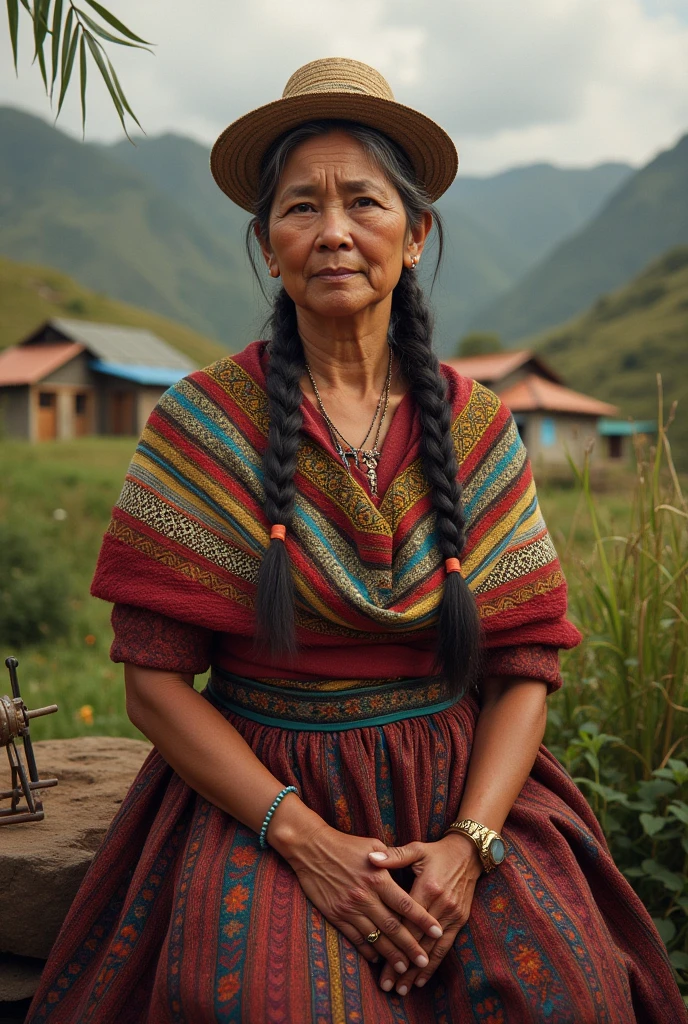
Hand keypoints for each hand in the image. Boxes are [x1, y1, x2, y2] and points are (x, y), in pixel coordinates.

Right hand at [273, 815, 443, 975]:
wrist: (311, 848)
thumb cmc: (346, 844)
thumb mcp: (373, 845)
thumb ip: (393, 860)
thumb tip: (410, 870)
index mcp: (378, 877)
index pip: (406, 904)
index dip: (423, 920)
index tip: (438, 932)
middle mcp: (366, 896)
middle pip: (393, 927)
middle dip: (410, 947)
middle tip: (424, 961)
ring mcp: (350, 908)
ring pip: (375, 937)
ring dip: (391, 955)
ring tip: (404, 968)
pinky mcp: (336, 915)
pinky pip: (355, 938)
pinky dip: (367, 950)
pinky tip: (377, 959)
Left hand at [368, 832, 482, 994]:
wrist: (469, 853)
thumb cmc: (437, 851)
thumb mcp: (416, 849)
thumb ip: (393, 856)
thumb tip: (371, 859)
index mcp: (427, 888)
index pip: (406, 921)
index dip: (393, 942)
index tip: (377, 960)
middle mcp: (441, 904)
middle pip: (417, 940)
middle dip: (402, 964)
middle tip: (387, 985)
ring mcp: (452, 914)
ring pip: (432, 948)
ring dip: (417, 971)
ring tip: (402, 989)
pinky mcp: (460, 920)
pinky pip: (446, 946)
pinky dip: (434, 964)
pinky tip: (422, 979)